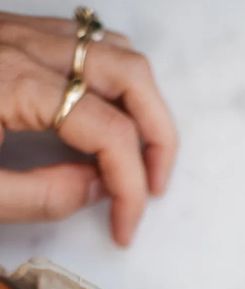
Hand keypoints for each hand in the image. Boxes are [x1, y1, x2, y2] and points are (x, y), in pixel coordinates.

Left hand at [0, 10, 177, 243]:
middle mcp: (26, 44)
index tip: (124, 229)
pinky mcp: (13, 31)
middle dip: (157, 137)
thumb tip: (96, 189)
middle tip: (153, 187)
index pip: (109, 133)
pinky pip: (85, 43)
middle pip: (131, 74)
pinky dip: (111, 83)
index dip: (130, 189)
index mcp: (13, 82)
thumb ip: (40, 196)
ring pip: (115, 51)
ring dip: (140, 106)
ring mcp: (21, 30)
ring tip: (132, 157)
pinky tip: (100, 124)